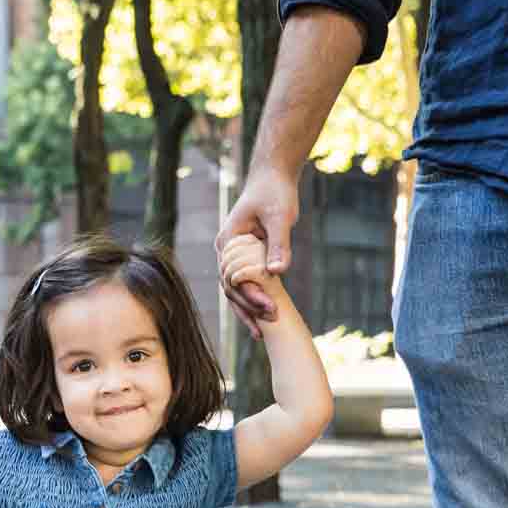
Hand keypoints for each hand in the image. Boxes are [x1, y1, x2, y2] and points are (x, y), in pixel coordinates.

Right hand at [216, 167, 298, 337]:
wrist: (274, 177)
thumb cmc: (275, 192)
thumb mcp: (280, 217)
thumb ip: (278, 244)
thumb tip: (277, 271)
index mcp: (228, 241)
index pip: (234, 277)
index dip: (250, 295)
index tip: (268, 308)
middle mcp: (227, 251)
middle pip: (231, 288)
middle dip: (248, 308)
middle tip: (269, 323)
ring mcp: (235, 255)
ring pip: (236, 290)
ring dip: (249, 309)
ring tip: (264, 330)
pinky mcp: (247, 257)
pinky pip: (247, 283)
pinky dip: (254, 299)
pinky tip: (264, 315)